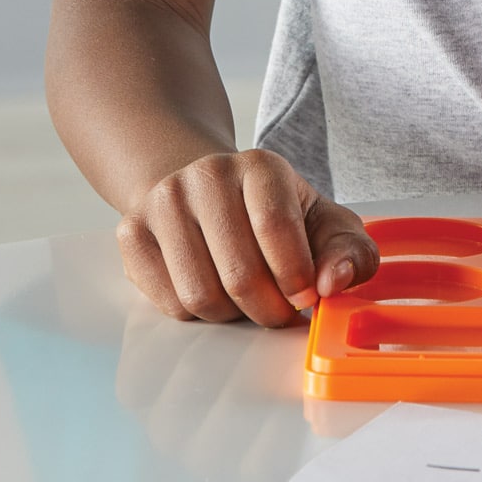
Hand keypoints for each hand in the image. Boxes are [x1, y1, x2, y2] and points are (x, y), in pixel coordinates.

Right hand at [116, 147, 379, 326]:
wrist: (204, 191)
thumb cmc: (273, 214)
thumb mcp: (323, 223)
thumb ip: (350, 251)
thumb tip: (335, 282)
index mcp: (260, 166)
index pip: (276, 228)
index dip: (296, 278)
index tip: (307, 296)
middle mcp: (207, 174)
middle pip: (239, 273)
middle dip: (268, 309)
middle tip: (279, 310)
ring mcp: (163, 201)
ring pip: (200, 295)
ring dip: (231, 315)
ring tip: (244, 298)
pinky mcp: (131, 232)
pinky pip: (168, 302)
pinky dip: (196, 314)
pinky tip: (211, 288)